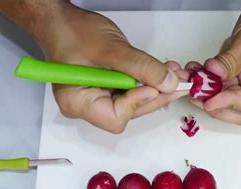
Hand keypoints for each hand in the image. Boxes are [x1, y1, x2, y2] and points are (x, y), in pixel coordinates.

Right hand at [30, 3, 186, 132]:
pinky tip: (162, 71)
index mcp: (78, 102)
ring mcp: (98, 99)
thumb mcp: (111, 49)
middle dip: (156, 95)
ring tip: (175, 73)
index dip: (138, 103)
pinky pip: (132, 91)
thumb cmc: (73, 31)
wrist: (61, 20)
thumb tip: (169, 83)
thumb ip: (141, 67)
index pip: (115, 116)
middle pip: (130, 112)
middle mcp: (88, 107)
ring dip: (156, 88)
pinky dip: (148, 81)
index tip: (155, 86)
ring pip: (135, 102)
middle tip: (180, 83)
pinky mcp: (107, 90)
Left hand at [192, 0, 240, 124]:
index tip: (209, 100)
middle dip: (219, 105)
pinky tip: (198, 73)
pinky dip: (212, 83)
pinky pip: (227, 87)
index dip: (231, 104)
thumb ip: (231, 60)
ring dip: (211, 93)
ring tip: (192, 81)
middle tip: (197, 96)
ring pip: (232, 101)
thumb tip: (212, 75)